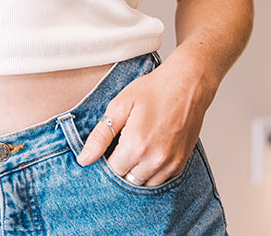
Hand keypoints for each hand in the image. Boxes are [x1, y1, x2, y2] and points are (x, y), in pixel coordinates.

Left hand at [75, 60, 208, 186]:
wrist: (187, 86)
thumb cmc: (153, 91)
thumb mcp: (120, 105)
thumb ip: (100, 135)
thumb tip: (83, 159)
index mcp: (136, 146)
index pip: (112, 171)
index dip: (106, 160)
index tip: (108, 146)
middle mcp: (154, 161)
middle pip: (127, 180)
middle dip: (120, 167)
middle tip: (119, 146)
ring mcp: (170, 165)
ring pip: (144, 184)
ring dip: (135, 172)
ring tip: (134, 148)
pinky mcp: (181, 165)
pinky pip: (160, 181)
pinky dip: (151, 172)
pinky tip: (148, 153)